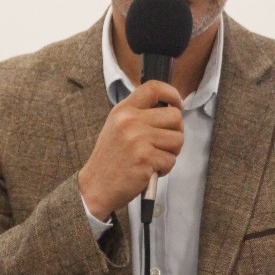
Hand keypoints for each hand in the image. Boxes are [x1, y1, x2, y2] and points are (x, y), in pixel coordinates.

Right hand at [79, 80, 183, 220]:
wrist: (96, 186)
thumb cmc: (112, 158)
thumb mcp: (118, 126)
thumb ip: (139, 115)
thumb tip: (172, 109)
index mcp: (123, 110)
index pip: (153, 88)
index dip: (172, 94)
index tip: (178, 105)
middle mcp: (130, 121)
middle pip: (174, 116)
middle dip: (176, 132)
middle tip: (164, 144)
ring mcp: (138, 139)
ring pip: (177, 139)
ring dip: (171, 152)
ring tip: (154, 158)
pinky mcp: (145, 158)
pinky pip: (171, 160)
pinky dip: (164, 168)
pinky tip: (149, 170)